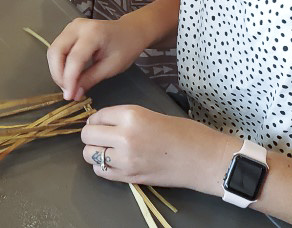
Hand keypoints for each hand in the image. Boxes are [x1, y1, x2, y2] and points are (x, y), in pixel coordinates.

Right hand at [47, 17, 148, 100]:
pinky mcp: (68, 30)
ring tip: (67, 85)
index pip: (74, 58)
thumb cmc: (125, 48)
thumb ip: (90, 79)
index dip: (69, 79)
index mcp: (93, 33)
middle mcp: (77, 26)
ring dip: (56, 70)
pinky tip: (67, 75)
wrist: (130, 30)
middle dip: (58, 74)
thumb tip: (73, 94)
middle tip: (67, 91)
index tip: (70, 96)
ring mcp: (71, 26)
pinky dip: (59, 64)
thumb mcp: (111, 67)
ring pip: (53, 50)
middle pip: (56, 51)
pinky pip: (57, 48)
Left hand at [81, 105, 235, 193]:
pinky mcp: (130, 177)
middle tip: (101, 135)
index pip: (97, 115)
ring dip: (94, 150)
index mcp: (131, 115)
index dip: (97, 118)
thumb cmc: (184, 132)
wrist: (203, 158)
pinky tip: (113, 162)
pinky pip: (101, 171)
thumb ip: (125, 117)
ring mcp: (126, 159)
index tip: (102, 122)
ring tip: (107, 149)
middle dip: (91, 134)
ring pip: (89, 154)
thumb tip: (102, 121)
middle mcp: (124, 136)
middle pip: (88, 135)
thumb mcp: (150, 113)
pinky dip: (102, 166)